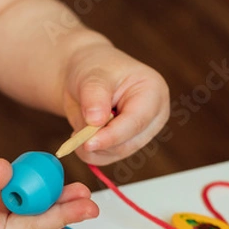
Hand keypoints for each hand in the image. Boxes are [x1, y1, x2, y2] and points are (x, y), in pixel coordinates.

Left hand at [62, 43, 169, 164]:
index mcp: (153, 92)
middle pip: (128, 143)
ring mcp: (140, 133)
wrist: (84, 77)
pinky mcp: (125, 144)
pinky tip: (80, 136)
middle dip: (98, 142)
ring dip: (91, 148)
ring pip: (115, 154)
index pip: (137, 122)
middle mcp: (152, 116)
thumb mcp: (91, 77)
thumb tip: (96, 121)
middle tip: (75, 136)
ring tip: (78, 128)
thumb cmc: (93, 70)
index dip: (112, 135)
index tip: (88, 143)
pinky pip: (106, 158)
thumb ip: (94, 97)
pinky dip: (89, 153)